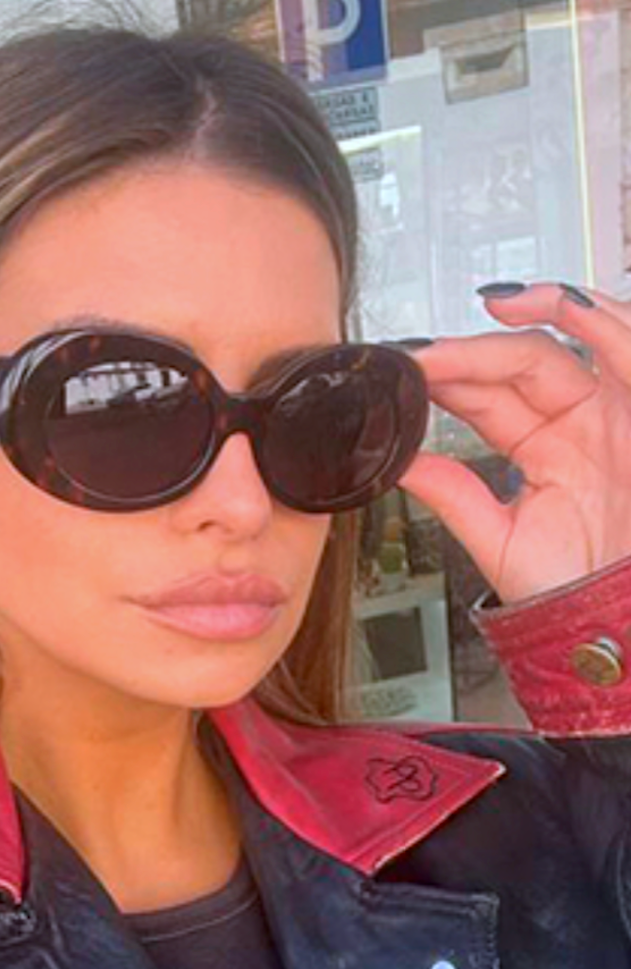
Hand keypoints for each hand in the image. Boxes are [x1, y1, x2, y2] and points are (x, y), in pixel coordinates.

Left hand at [398, 282, 630, 603]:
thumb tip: (396, 460)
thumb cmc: (573, 590)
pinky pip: (628, 351)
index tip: (402, 370)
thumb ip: (453, 493)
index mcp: (544, 449)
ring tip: (489, 306)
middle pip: (522, 364)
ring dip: (535, 314)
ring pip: (577, 342)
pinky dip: (596, 319)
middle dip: (470, 353)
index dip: (447, 378)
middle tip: (424, 352)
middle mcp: (582, 424)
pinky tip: (553, 304)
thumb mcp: (500, 539)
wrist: (615, 630)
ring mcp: (618, 415)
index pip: (488, 397)